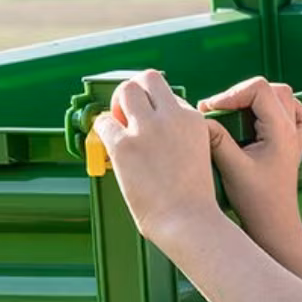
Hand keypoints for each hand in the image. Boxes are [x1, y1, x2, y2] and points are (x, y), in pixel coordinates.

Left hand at [92, 70, 219, 244]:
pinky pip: (103, 123)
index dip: (158, 109)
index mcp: (193, 120)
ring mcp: (147, 129)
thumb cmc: (193, 202)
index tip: (152, 124)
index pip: (171, 97)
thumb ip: (180, 139)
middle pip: (149, 79)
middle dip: (137, 93)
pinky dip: (102, 130)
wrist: (189, 222)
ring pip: (126, 90)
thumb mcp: (198, 157)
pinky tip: (106, 145)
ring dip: (118, 104)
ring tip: (117, 125)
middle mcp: (171, 117)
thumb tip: (155, 138)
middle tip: (129, 113)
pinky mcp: (124, 145)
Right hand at [197, 78, 301, 248]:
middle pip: (270, 89)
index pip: (258, 89)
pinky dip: (277, 110)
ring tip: (235, 115)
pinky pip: (294, 115)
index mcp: (281, 130)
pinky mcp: (292, 145)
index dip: (230, 93)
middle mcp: (292, 129)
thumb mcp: (232, 169)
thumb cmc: (256, 203)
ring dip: (256, 99)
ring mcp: (295, 136)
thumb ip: (217, 140)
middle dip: (240, 94)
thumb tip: (200, 119)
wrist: (275, 227)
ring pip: (282, 98)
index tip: (210, 110)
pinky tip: (261, 120)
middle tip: (219, 112)